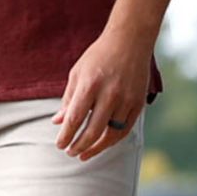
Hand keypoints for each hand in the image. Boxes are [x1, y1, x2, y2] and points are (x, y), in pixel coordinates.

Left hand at [55, 29, 150, 160]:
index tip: (59, 145)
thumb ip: (68, 99)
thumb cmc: (99, 56)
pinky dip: (113, 140)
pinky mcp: (138, 103)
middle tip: (70, 152)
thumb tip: (58, 123)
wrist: (130, 41)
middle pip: (92, 131)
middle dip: (79, 146)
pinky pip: (125, 129)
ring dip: (95, 148)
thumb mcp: (78, 73)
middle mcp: (109, 94)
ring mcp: (126, 100)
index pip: (74, 119)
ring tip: (84, 154)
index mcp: (90, 85)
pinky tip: (102, 144)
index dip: (66, 136)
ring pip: (110, 134)